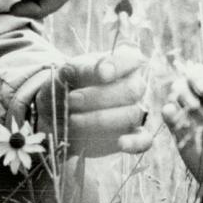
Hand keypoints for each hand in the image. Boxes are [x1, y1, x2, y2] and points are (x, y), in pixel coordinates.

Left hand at [33, 45, 150, 158]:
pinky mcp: (132, 135)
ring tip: (73, 119)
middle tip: (71, 100)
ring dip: (100, 119)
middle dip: (99, 97)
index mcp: (124, 61)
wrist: (57, 112)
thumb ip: (82, 69)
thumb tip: (100, 70)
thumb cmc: (66, 85)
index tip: (101, 74)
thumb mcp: (67, 72)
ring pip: (131, 115)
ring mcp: (136, 111)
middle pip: (131, 91)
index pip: (130, 59)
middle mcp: (135, 85)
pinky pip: (144, 140)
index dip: (118, 67)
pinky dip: (135, 143)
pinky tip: (121, 143)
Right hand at [161, 62, 202, 202]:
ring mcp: (194, 115)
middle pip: (198, 77)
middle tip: (199, 91)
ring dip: (181, 92)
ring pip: (181, 90)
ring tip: (188, 107)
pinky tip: (170, 114)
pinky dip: (168, 111)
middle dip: (195, 78)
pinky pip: (170, 115)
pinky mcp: (180, 131)